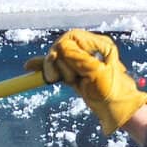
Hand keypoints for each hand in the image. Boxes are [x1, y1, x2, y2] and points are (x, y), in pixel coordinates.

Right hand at [25, 29, 146, 135]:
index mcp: (99, 44)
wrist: (116, 109)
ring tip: (68, 81)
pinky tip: (29, 67)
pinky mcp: (74, 71)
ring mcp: (81, 60)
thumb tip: (58, 48)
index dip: (61, 48)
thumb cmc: (111, 91)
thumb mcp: (96, 73)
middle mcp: (90, 49)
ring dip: (57, 70)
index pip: (72, 37)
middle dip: (58, 62)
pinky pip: (56, 66)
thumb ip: (78, 58)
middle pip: (62, 47)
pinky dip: (44, 67)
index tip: (56, 62)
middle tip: (62, 78)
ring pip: (57, 58)